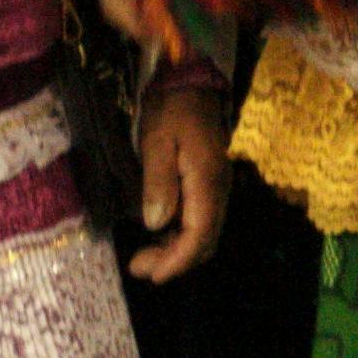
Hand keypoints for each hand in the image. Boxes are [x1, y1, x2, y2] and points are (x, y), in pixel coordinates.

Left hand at [126, 79, 230, 284]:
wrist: (192, 82)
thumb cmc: (171, 108)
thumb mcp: (157, 141)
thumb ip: (158, 182)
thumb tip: (155, 223)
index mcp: (207, 180)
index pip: (200, 233)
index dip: (178, 259)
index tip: (153, 275)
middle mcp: (218, 189)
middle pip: (205, 239)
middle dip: (175, 260)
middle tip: (139, 267)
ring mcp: (216, 186)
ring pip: (204, 232)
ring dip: (177, 249)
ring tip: (144, 257)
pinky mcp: (209, 182)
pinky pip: (200, 218)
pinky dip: (180, 234)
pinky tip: (158, 233)